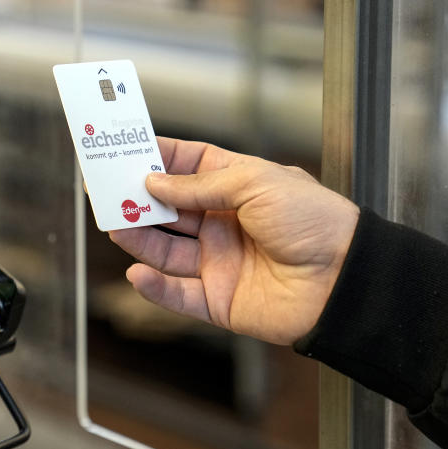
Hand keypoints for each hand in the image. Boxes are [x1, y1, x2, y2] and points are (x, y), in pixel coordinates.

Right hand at [108, 138, 359, 344]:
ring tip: (112, 224)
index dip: (155, 158)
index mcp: (237, 187)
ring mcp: (219, 262)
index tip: (121, 148)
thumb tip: (154, 183)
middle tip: (103, 189)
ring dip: (137, 237)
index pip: (186, 166)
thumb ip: (199, 185)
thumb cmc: (313, 220)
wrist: (344, 279)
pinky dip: (154, 287)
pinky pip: (177, 294)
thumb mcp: (255, 182)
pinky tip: (137, 273)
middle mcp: (223, 223)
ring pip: (165, 250)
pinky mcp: (218, 300)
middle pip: (168, 209)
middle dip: (135, 198)